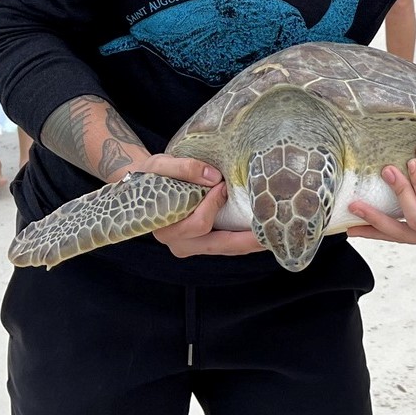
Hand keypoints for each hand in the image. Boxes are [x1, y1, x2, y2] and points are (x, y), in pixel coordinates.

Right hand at [143, 153, 266, 258]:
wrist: (142, 188)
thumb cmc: (149, 177)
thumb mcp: (159, 165)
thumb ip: (183, 168)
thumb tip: (213, 176)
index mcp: (166, 227)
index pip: (197, 223)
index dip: (212, 205)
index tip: (222, 185)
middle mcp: (179, 243)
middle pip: (220, 245)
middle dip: (246, 238)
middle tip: (271, 228)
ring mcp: (192, 247)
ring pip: (227, 249)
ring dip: (249, 242)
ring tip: (274, 234)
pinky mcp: (203, 244)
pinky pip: (227, 246)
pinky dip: (244, 240)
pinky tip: (263, 232)